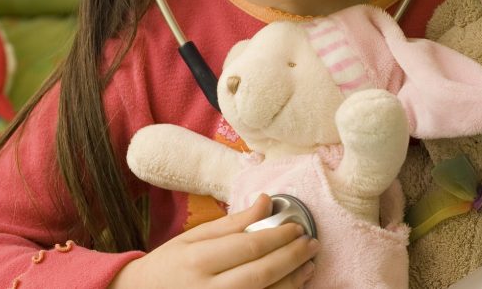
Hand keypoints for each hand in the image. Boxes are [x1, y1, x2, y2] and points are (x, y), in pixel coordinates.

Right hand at [109, 194, 318, 288]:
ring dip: (293, 282)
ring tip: (308, 265)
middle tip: (311, 243)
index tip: (297, 227)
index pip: (250, 246)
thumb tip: (266, 201)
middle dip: (292, 257)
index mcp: (199, 260)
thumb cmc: (170, 263)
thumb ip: (233, 222)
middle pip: (262, 274)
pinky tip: (292, 286)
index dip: (279, 237)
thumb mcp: (194, 236)